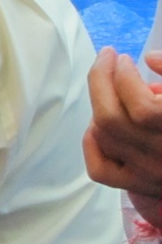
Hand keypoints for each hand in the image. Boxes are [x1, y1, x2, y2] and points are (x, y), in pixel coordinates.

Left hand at [82, 46, 161, 203]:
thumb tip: (151, 58)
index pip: (143, 108)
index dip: (125, 77)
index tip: (123, 59)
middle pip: (112, 119)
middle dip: (100, 81)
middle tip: (106, 59)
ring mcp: (150, 174)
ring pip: (104, 138)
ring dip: (98, 105)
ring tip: (110, 87)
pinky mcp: (139, 185)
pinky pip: (100, 168)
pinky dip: (92, 143)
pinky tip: (99, 123)